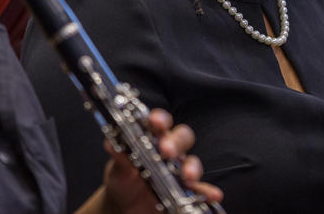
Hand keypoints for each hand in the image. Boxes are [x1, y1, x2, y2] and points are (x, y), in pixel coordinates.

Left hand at [80, 109, 222, 213]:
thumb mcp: (117, 170)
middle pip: (182, 137)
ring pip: (192, 162)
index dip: (160, 119)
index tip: (155, 122)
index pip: (160, 122)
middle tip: (167, 151)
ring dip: (193, 167)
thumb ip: (119, 158)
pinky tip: (212, 195)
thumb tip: (111, 143)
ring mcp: (178, 170)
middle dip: (177, 142)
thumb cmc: (122, 180)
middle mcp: (168, 151)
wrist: (123, 207)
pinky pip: (200, 190)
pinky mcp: (185, 190)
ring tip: (188, 176)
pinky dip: (207, 192)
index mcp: (151, 139)